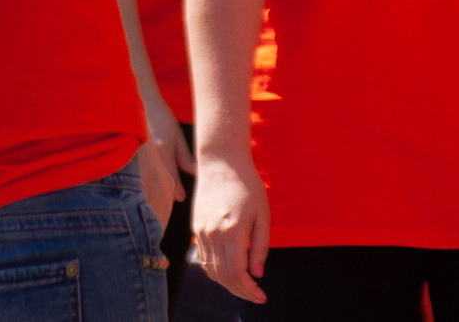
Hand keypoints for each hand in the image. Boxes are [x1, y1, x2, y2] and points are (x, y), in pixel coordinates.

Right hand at [134, 91, 192, 212]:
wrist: (140, 99)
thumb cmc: (161, 116)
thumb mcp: (175, 134)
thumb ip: (184, 155)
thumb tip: (194, 172)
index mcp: (164, 150)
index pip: (171, 178)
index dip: (176, 191)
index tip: (179, 198)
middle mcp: (151, 153)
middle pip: (158, 182)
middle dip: (163, 194)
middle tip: (169, 202)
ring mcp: (138, 152)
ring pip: (146, 178)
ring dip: (152, 188)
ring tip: (156, 197)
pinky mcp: (130, 151)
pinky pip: (137, 170)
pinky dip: (142, 178)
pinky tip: (144, 182)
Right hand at [187, 154, 269, 303]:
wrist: (220, 161)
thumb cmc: (247, 184)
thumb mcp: (263, 214)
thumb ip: (260, 246)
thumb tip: (257, 273)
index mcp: (232, 231)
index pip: (237, 274)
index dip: (249, 290)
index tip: (261, 296)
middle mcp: (212, 234)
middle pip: (223, 276)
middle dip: (240, 291)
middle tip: (255, 295)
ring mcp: (200, 231)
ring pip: (211, 269)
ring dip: (227, 283)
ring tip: (244, 284)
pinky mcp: (195, 226)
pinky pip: (203, 257)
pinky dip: (215, 270)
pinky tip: (229, 269)